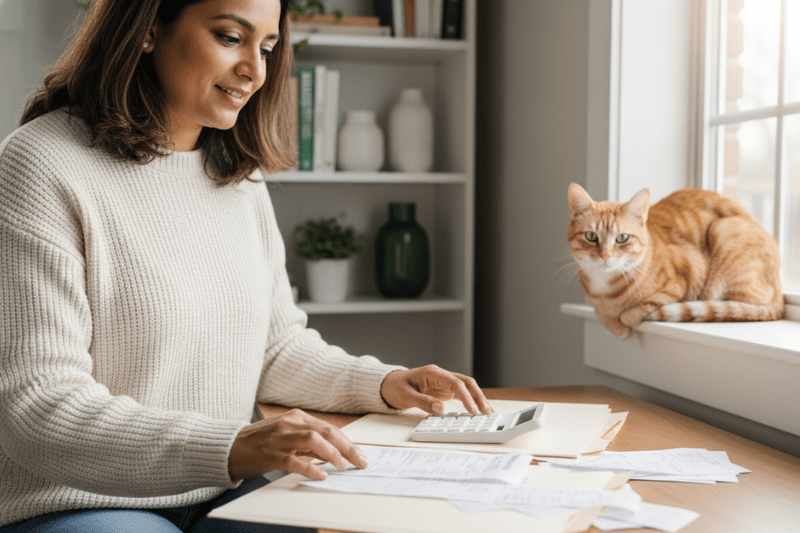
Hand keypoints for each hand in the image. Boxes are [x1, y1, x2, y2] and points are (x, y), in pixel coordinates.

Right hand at [228, 409, 367, 481]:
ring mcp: (279, 437)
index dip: (347, 442)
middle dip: (347, 447)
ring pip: (312, 440)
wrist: (231, 447)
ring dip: (331, 454)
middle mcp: (290, 423)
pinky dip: (310, 468)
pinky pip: (293, 460)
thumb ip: (309, 442)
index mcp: (297, 417)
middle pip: (326, 432)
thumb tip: (335, 453)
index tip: (360, 454)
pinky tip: (320, 475)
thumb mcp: (288, 435)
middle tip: (360, 461)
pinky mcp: (270, 454)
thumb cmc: (262, 442)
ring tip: (342, 466)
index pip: (329, 428)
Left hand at [380, 365, 492, 415]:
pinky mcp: (443, 390)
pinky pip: (460, 394)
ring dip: (477, 398)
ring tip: (487, 412)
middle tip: (487, 412)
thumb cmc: (395, 387)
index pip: (455, 383)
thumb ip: (423, 402)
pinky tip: (477, 410)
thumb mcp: (406, 396)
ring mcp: (443, 382)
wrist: (388, 384)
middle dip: (478, 396)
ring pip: (466, 387)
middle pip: (466, 383)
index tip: (473, 411)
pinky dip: (470, 401)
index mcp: (433, 373)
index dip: (466, 397)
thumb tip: (441, 408)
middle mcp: (441, 375)